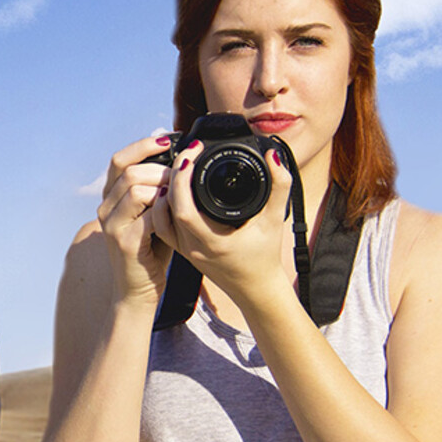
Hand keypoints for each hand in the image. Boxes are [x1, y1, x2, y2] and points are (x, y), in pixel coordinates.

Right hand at [96, 135, 175, 304]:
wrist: (138, 291)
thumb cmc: (150, 251)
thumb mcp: (153, 214)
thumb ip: (158, 190)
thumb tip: (179, 160)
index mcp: (111, 198)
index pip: (119, 159)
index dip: (143, 145)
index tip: (169, 140)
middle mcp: (105, 208)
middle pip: (130, 171)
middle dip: (161, 169)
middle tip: (181, 177)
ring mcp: (111, 224)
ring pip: (136, 188)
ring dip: (163, 189)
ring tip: (178, 198)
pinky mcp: (123, 241)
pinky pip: (147, 214)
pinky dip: (165, 211)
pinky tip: (175, 216)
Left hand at [150, 141, 295, 305]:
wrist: (256, 287)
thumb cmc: (266, 255)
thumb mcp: (276, 219)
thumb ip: (280, 186)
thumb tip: (273, 156)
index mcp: (214, 241)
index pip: (184, 209)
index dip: (182, 179)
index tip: (193, 154)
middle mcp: (194, 247)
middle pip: (168, 208)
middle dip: (174, 176)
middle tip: (188, 154)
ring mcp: (184, 249)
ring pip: (160, 218)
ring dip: (165, 191)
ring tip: (179, 169)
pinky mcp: (182, 249)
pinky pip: (163, 225)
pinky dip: (163, 206)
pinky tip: (173, 189)